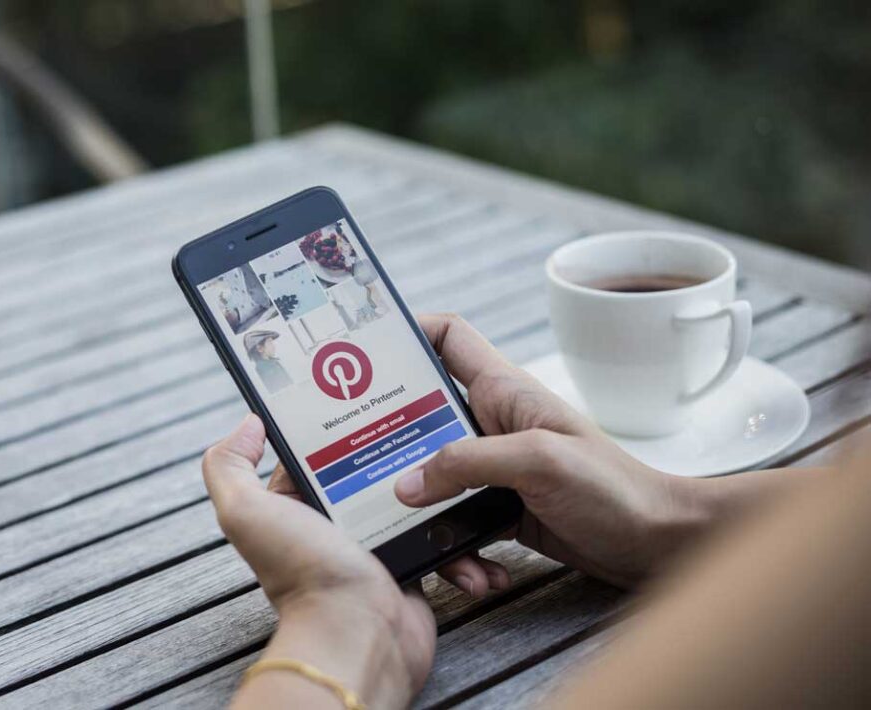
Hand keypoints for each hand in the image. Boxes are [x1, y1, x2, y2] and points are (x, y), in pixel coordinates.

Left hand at [203, 415, 433, 707]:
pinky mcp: (410, 561)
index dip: (336, 422)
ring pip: (411, 496)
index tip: (367, 391)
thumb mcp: (245, 512)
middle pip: (370, 466)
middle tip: (429, 420)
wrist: (357, 634)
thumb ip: (229, 466)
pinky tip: (473, 519)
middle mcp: (333, 521)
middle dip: (398, 447)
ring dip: (437, 486)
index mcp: (295, 503)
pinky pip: (439, 535)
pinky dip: (457, 532)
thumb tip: (248, 423)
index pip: (317, 449)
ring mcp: (375, 541)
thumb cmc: (303, 574)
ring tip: (459, 466)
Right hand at [393, 313, 694, 587]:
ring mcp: (493, 467)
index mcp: (503, 391)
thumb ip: (467, 463)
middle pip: (419, 418)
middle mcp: (491, 423)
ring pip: (431, 479)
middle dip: (390, 445)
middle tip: (354, 466)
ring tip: (438, 549)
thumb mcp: (537, 461)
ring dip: (425, 517)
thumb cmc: (614, 489)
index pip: (447, 337)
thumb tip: (405, 483)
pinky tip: (478, 572)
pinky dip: (457, 552)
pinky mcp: (499, 508)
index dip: (406, 333)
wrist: (659, 544)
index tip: (363, 353)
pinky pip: (455, 523)